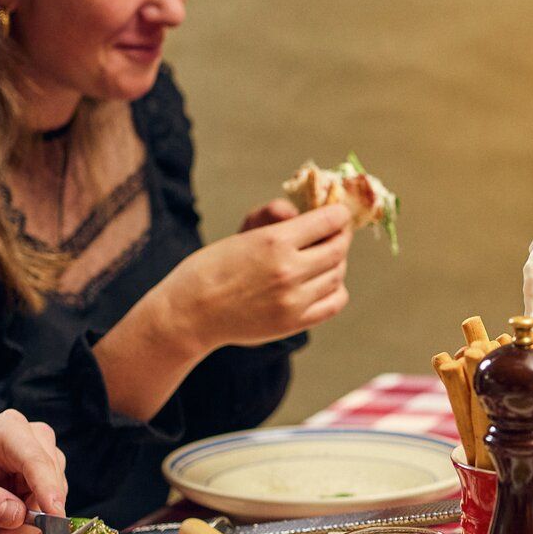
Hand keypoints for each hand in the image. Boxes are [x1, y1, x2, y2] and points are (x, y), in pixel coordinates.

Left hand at [0, 410, 68, 533]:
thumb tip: (17, 515)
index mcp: (7, 430)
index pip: (36, 460)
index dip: (47, 488)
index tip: (53, 516)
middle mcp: (31, 443)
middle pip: (49, 486)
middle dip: (25, 521)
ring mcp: (39, 467)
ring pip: (50, 506)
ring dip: (18, 530)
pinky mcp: (41, 490)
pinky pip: (45, 520)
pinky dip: (20, 533)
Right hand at [160, 203, 352, 349]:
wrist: (191, 312)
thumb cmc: (211, 268)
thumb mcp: (243, 234)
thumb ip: (274, 219)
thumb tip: (300, 211)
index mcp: (274, 241)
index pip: (328, 222)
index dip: (338, 215)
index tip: (339, 213)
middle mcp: (288, 269)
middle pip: (337, 249)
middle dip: (341, 237)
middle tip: (337, 234)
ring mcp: (294, 299)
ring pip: (337, 275)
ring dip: (337, 263)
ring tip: (327, 258)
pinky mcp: (294, 322)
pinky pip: (333, 303)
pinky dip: (336, 290)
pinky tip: (325, 283)